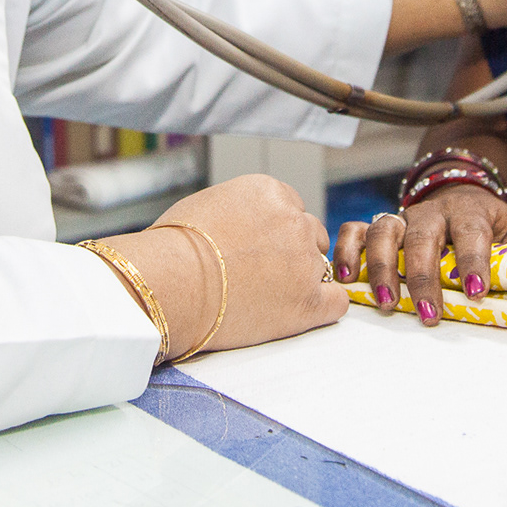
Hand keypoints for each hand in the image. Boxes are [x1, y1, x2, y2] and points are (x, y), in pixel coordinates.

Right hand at [99, 174, 346, 359]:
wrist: (171, 283)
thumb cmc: (172, 247)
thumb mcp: (206, 205)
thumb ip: (237, 210)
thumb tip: (235, 223)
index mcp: (270, 193)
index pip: (292, 208)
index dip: (275, 231)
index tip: (258, 247)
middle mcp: (294, 221)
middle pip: (311, 234)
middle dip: (292, 252)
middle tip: (263, 273)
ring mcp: (305, 262)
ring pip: (322, 267)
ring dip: (303, 279)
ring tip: (268, 296)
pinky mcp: (308, 303)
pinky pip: (336, 303)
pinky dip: (322, 308)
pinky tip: (299, 313)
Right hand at [331, 184, 506, 324]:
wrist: (466, 195)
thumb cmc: (490, 227)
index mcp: (470, 211)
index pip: (471, 232)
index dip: (473, 261)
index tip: (476, 293)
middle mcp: (433, 210)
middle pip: (422, 235)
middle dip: (423, 276)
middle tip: (429, 313)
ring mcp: (403, 216)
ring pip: (385, 230)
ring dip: (382, 267)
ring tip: (385, 302)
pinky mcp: (380, 224)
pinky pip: (356, 229)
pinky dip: (347, 250)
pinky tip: (346, 277)